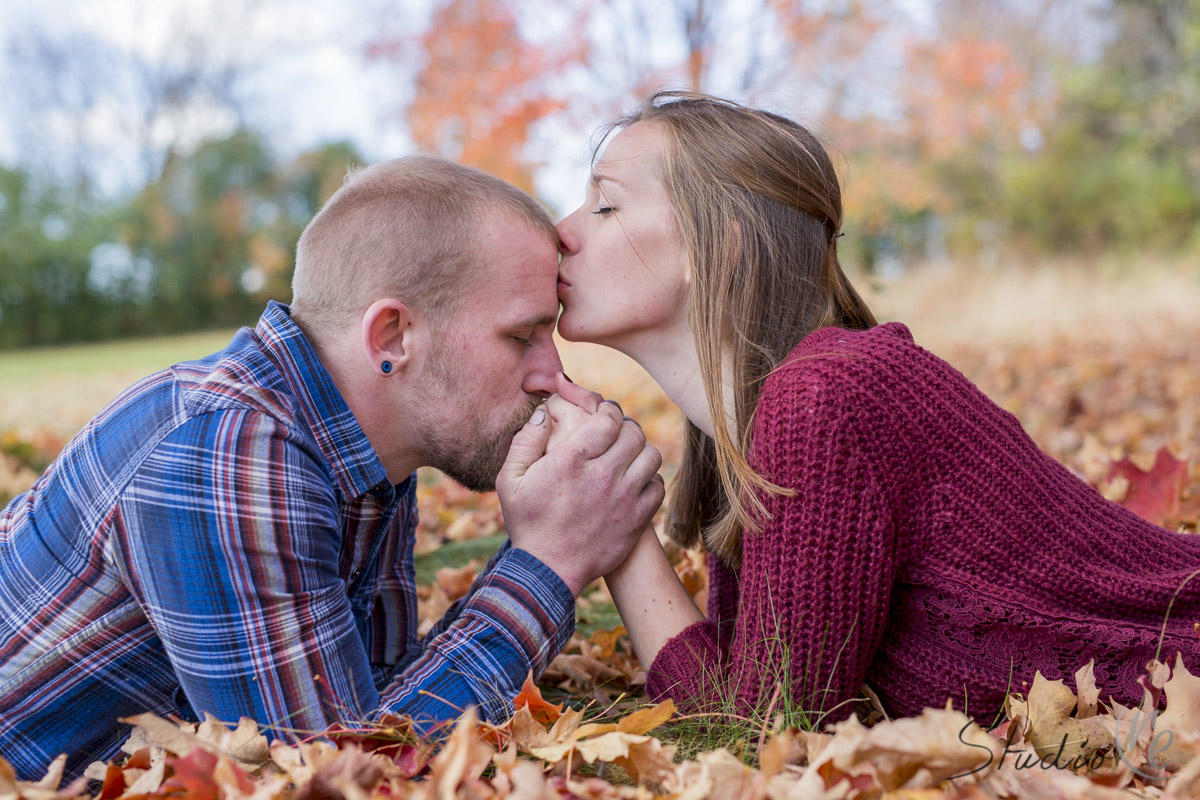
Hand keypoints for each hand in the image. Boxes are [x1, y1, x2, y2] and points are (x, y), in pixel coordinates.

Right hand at [496, 376, 664, 596]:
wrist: (547, 571)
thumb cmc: (527, 523)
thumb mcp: (510, 480)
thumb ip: (525, 441)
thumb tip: (543, 412)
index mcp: (571, 460)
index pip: (607, 418)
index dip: (608, 410)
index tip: (603, 414)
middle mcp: (602, 475)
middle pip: (633, 433)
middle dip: (625, 427)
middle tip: (616, 433)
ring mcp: (624, 498)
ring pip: (650, 456)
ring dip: (640, 451)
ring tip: (627, 456)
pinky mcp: (637, 519)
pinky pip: (657, 486)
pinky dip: (649, 480)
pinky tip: (633, 483)